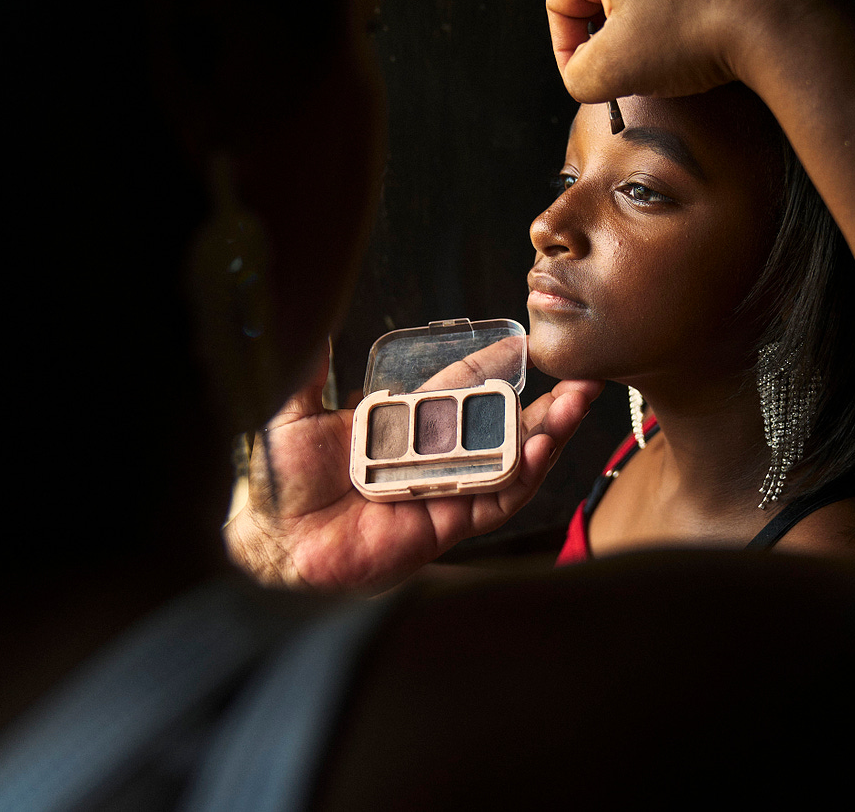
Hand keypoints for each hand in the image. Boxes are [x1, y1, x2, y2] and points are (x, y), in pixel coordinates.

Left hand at [225, 342, 602, 591]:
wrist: (270, 540)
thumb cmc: (277, 481)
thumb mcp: (293, 410)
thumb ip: (310, 369)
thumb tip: (306, 313)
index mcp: (404, 425)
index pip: (463, 389)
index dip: (497, 367)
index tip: (526, 343)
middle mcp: (432, 457)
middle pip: (503, 427)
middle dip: (546, 406)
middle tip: (583, 379)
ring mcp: (444, 491)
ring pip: (511, 462)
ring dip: (548, 434)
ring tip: (577, 405)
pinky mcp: (446, 524)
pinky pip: (495, 500)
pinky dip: (521, 476)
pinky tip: (539, 449)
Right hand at [546, 0, 818, 103]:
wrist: (775, 19)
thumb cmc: (695, 33)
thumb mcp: (615, 69)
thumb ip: (577, 77)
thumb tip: (582, 75)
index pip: (559, 0)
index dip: (565, 50)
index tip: (587, 80)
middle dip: (606, 39)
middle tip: (625, 73)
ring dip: (638, 33)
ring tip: (660, 61)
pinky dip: (670, 20)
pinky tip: (688, 45)